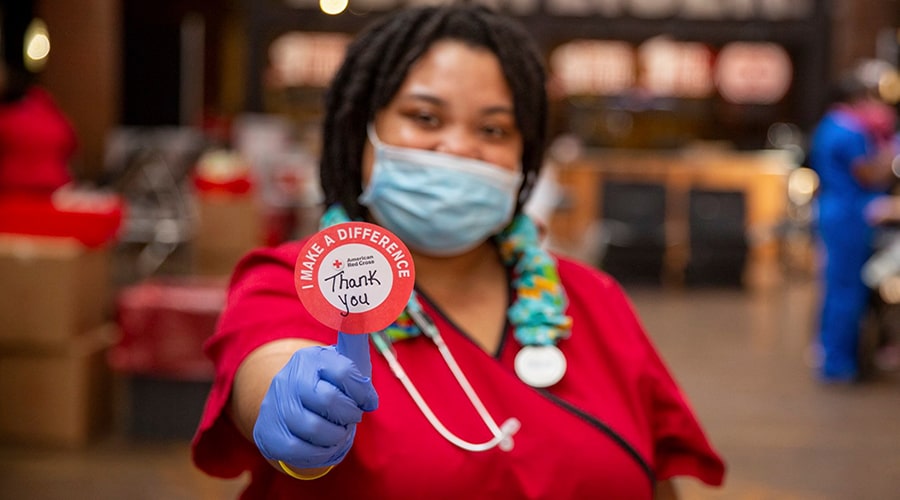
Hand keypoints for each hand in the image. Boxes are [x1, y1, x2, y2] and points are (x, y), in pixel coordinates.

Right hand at [253, 333, 377, 468]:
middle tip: (352, 416)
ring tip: (339, 431)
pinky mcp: (267, 433)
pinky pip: (298, 450)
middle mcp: (288, 378)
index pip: (344, 371)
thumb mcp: (346, 361)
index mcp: (310, 358)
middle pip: (329, 401)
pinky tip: (326, 445)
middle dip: (349, 414)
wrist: (293, 409)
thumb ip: (355, 335)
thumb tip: (363, 305)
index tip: (369, 400)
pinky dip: (320, 453)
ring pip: (314, 428)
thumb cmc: (329, 383)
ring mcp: (274, 406)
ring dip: (336, 435)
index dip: (363, 391)